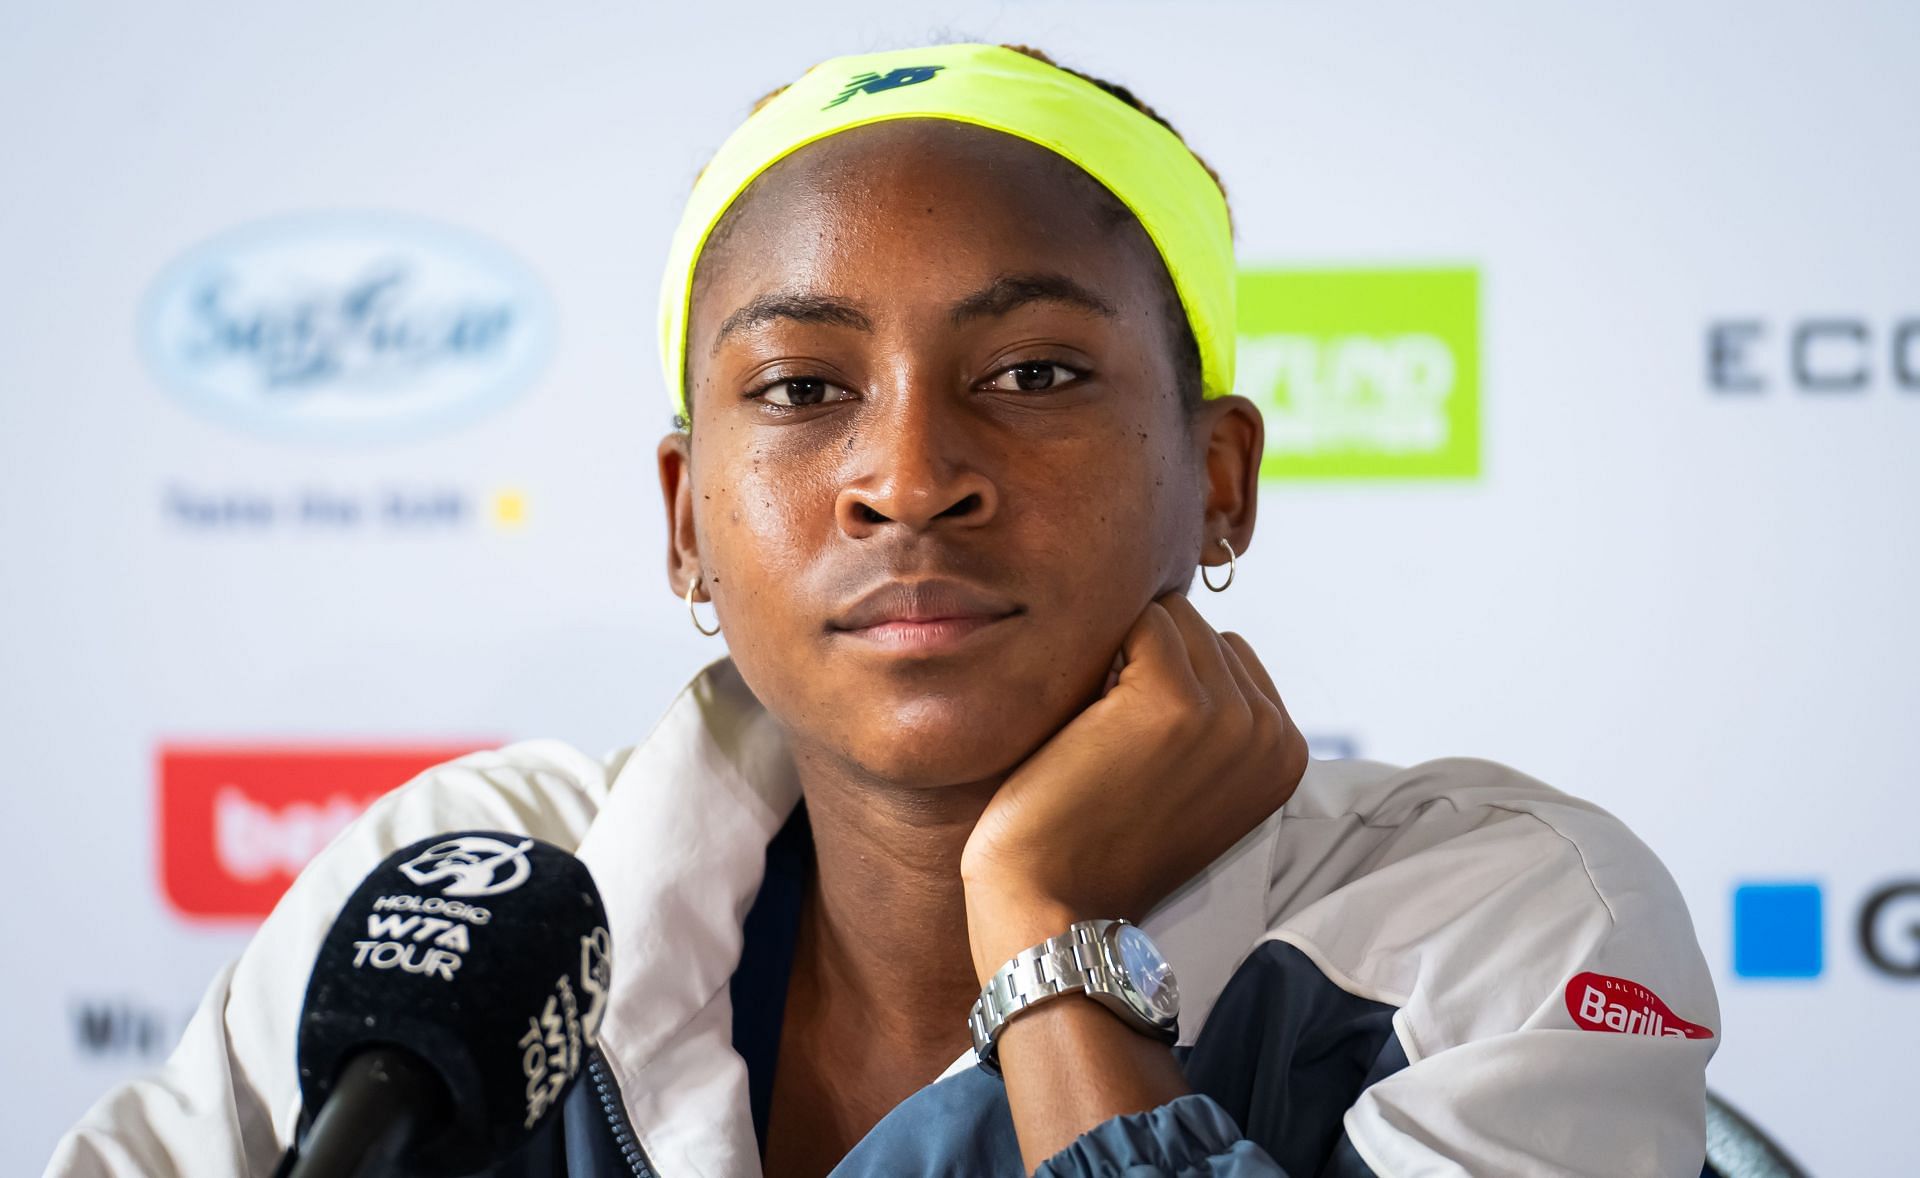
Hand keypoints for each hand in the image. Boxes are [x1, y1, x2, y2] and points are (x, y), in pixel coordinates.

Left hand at [960, 591, 1308, 983]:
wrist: (1055, 907)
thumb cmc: (1098, 841)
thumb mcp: (1187, 781)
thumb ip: (1212, 717)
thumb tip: (1181, 621)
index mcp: (1286, 753)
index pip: (1227, 653)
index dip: (1168, 683)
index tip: (1143, 753)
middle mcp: (1271, 733)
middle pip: (1200, 629)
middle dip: (1146, 665)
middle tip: (1115, 746)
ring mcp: (1229, 715)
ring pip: (1171, 617)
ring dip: (1122, 659)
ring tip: (1101, 735)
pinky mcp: (1173, 700)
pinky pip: (1140, 620)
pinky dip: (1099, 654)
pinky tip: (1086, 724)